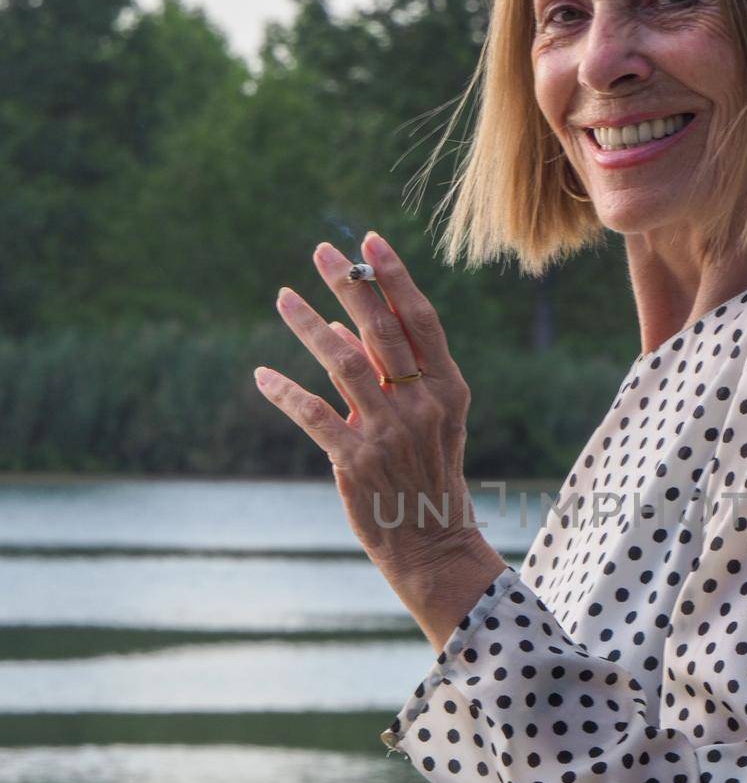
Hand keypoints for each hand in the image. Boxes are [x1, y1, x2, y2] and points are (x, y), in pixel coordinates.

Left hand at [254, 229, 487, 600]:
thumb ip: (388, 374)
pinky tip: (262, 374)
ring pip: (343, 363)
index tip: (368, 240)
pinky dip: (284, 391)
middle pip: (380, 331)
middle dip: (349, 285)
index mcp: (447, 389)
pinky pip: (313, 414)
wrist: (431, 542)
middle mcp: (422, 405)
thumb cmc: (425, 475)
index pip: (419, 320)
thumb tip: (341, 325)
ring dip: (309, 325)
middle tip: (320, 251)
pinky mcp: (357, 461)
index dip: (394, 278)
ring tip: (282, 296)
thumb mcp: (424, 420)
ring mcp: (390, 433)